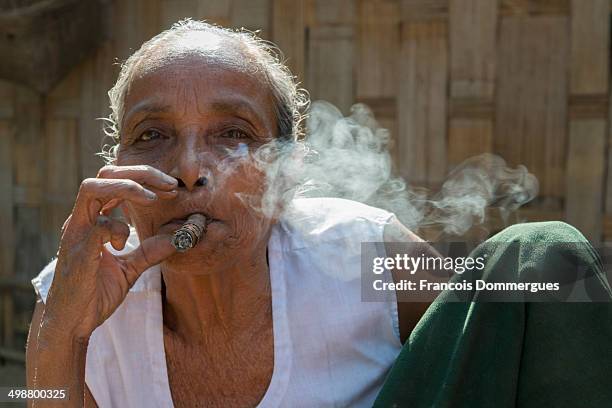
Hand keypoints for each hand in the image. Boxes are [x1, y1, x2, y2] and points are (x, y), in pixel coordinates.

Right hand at [43, 165, 177, 340]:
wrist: (72, 323)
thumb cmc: (96, 293)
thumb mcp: (131, 269)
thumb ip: (151, 251)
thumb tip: (179, 238)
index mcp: (93, 219)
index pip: (115, 181)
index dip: (145, 179)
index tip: (171, 189)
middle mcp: (81, 220)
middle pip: (105, 174)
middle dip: (140, 174)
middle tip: (170, 185)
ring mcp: (75, 232)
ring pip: (92, 188)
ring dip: (127, 188)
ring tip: (152, 199)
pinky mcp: (76, 251)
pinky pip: (96, 226)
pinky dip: (116, 229)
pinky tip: (124, 245)